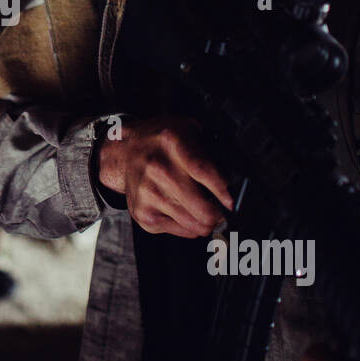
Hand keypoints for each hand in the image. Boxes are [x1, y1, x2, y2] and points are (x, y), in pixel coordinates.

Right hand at [96, 115, 232, 237]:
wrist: (125, 152)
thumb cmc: (161, 143)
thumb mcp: (188, 130)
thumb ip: (210, 152)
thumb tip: (234, 184)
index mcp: (173, 144)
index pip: (203, 171)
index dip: (223, 191)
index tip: (232, 202)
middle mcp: (158, 169)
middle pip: (202, 209)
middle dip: (218, 213)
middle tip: (219, 209)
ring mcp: (148, 194)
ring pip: (195, 225)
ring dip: (205, 221)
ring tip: (202, 210)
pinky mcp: (142, 213)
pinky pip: (182, 231)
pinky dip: (188, 225)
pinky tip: (183, 210)